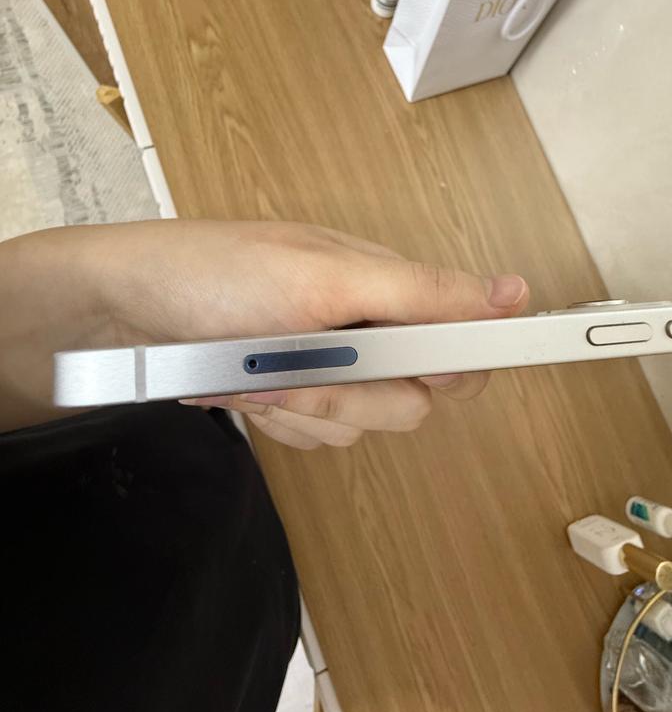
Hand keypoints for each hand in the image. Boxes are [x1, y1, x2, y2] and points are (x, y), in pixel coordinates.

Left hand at [0, 220, 528, 440]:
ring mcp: (328, 367)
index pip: (463, 339)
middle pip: (413, 399)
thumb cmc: (215, 276)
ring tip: (252, 376)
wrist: (115, 313)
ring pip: (360, 426)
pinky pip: (315, 435)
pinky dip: (277, 419)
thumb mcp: (322, 277)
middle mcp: (367, 327)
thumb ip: (420, 293)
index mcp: (386, 285)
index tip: (417, 375)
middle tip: (300, 370)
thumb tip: (515, 292)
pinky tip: (240, 394)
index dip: (457, 366)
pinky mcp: (291, 397)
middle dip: (354, 396)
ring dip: (303, 409)